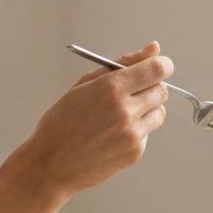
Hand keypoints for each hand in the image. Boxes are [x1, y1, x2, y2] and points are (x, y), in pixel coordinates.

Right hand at [10, 41, 171, 200]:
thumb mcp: (85, 84)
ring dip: (147, 110)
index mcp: (111, 88)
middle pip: (162, 90)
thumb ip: (123, 63)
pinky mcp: (135, 152)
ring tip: (119, 116)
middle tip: (131, 93)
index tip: (158, 67)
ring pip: (159, 113)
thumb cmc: (62, 122)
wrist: (50, 164)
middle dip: (151, 88)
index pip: (157, 69)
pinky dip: (137, 131)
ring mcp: (132, 133)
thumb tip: (154, 48)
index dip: (162, 66)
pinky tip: (112, 135)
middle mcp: (125, 110)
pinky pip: (148, 133)